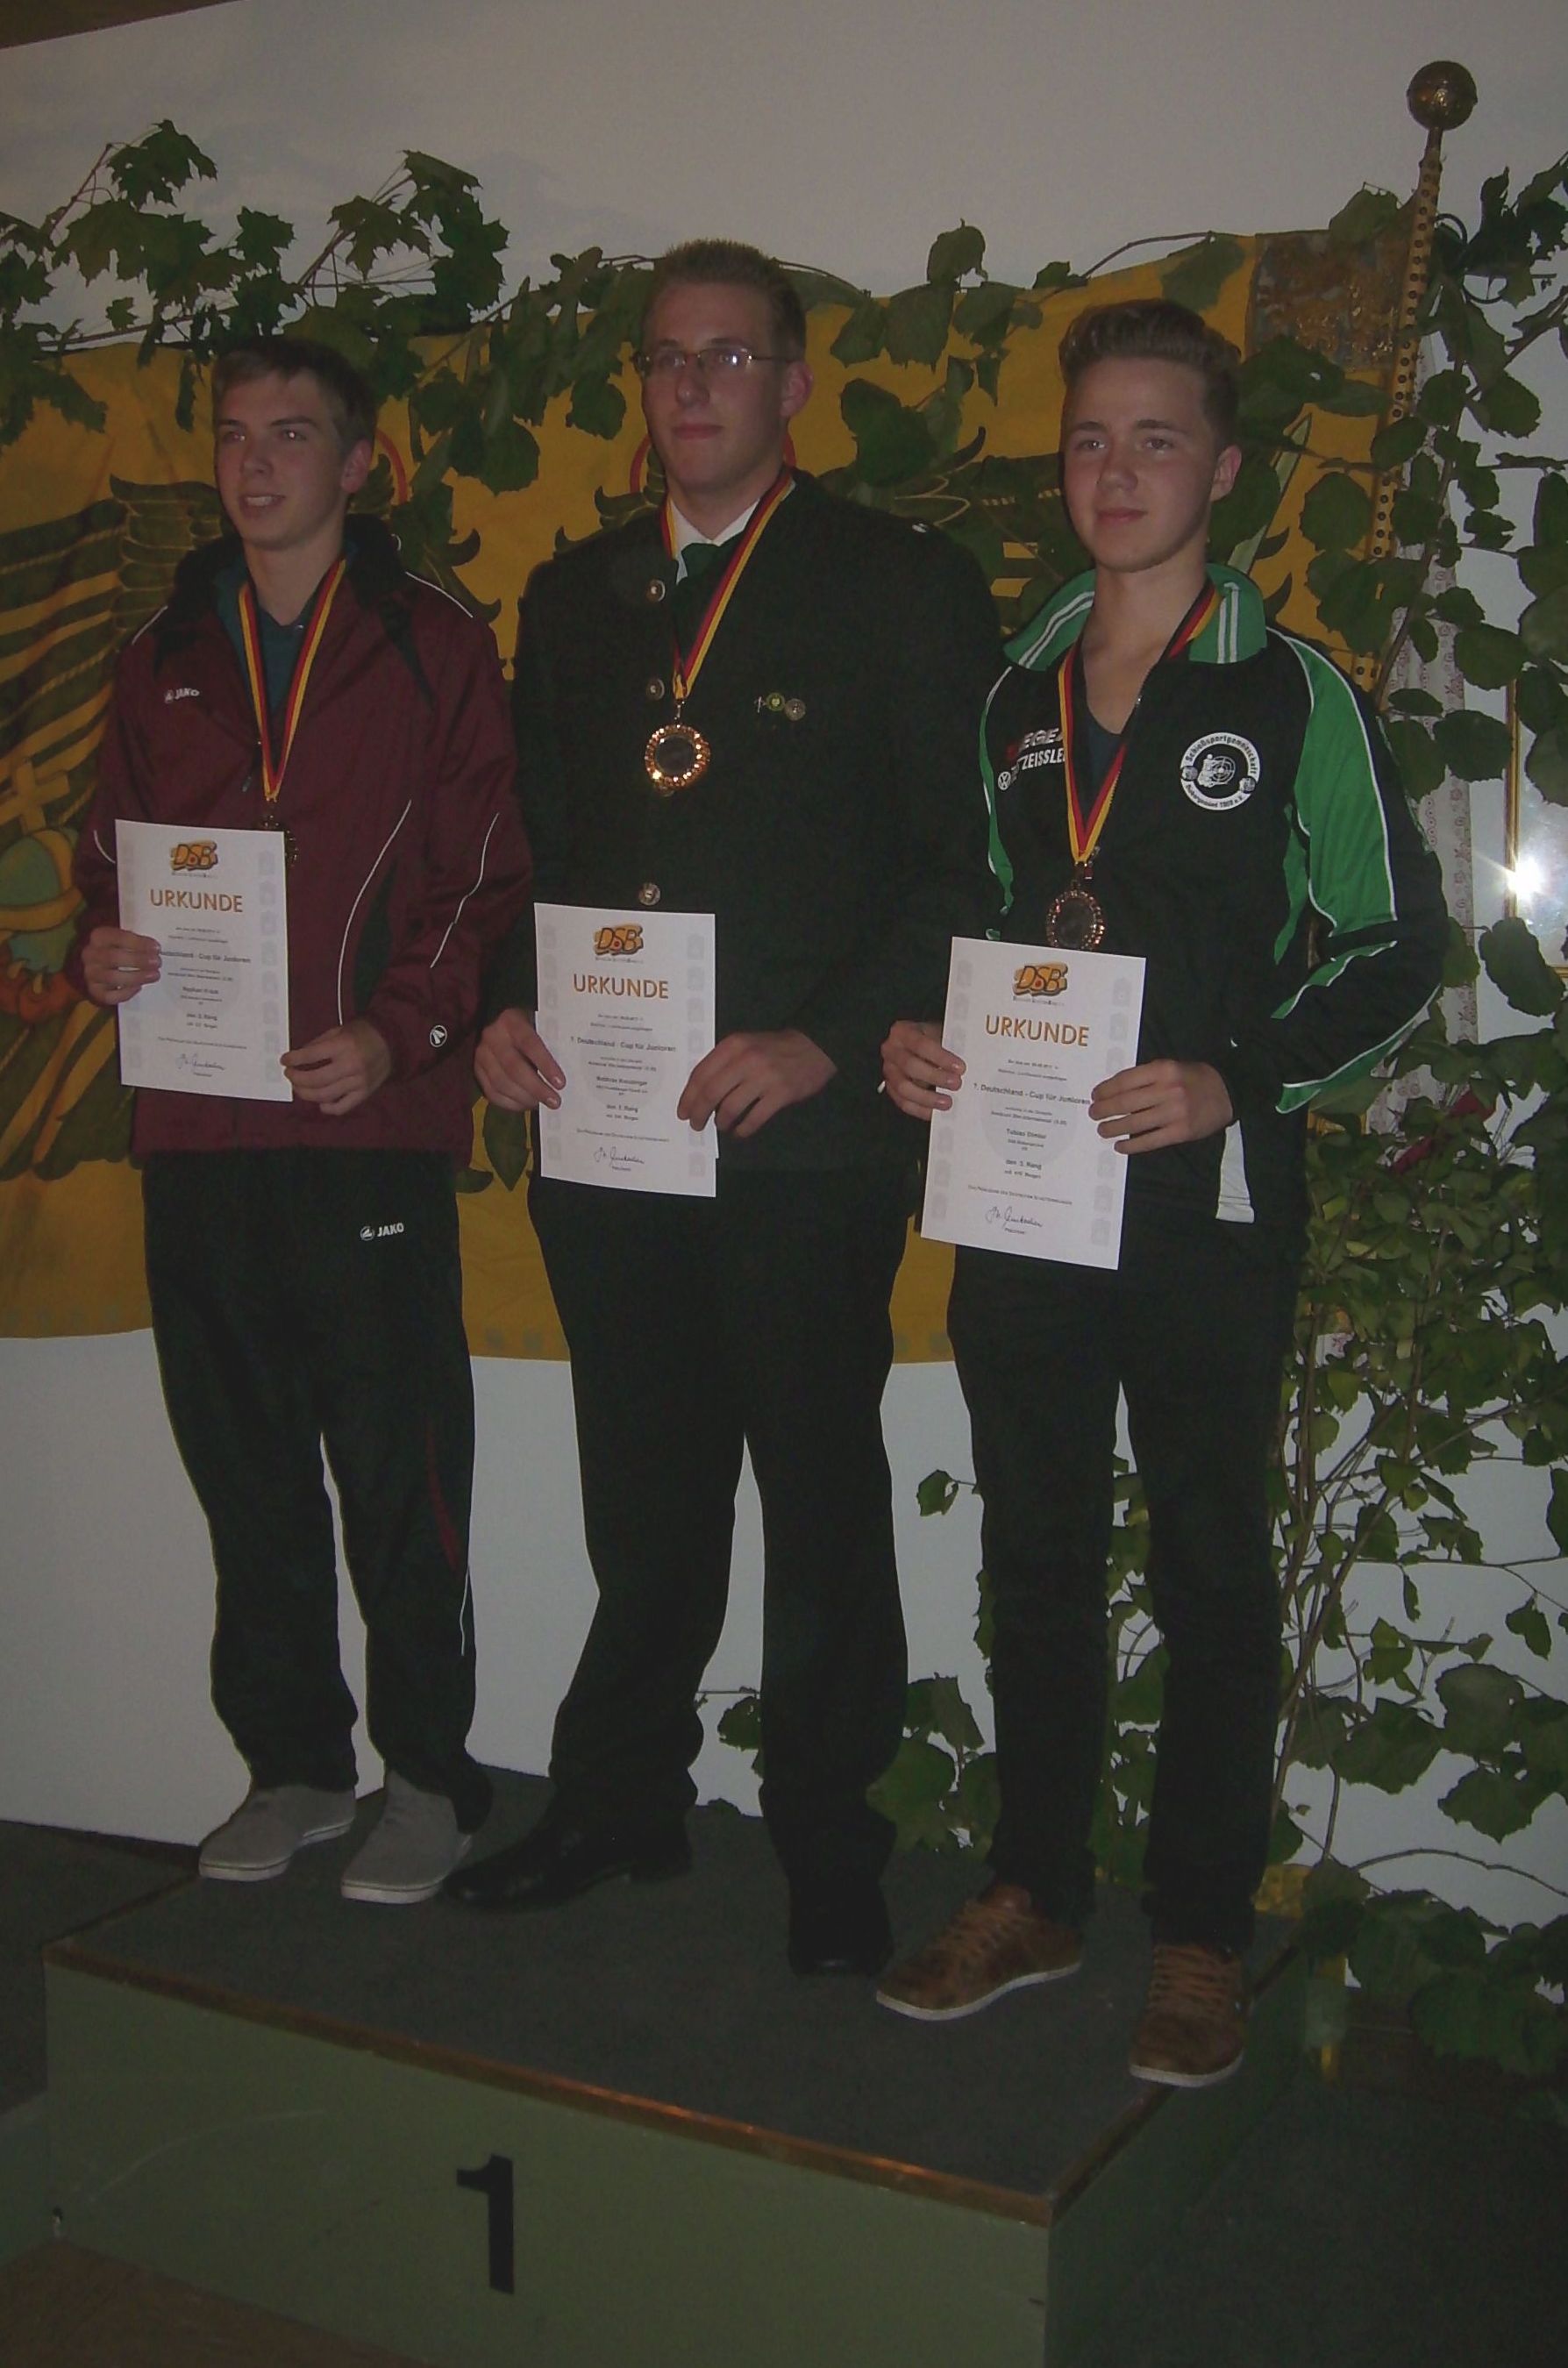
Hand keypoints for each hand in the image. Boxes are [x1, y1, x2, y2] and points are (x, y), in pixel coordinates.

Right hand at [81, 926, 159, 1005]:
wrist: (101, 963)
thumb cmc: (119, 948)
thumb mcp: (125, 938)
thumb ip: (138, 941)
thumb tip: (155, 949)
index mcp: (99, 937)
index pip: (116, 937)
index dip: (138, 943)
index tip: (156, 948)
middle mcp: (91, 955)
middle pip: (113, 957)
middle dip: (138, 960)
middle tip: (157, 962)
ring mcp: (91, 974)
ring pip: (111, 978)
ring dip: (136, 977)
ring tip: (154, 975)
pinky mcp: (95, 991)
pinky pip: (109, 996)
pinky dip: (125, 993)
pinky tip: (139, 987)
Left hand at [281, 1019, 392, 1116]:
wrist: (391, 1042)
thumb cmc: (361, 1034)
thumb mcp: (338, 1030)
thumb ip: (318, 1044)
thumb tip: (298, 1058)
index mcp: (343, 1045)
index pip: (310, 1055)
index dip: (293, 1059)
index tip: (284, 1060)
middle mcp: (350, 1065)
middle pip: (315, 1079)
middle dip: (296, 1078)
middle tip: (289, 1075)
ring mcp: (358, 1082)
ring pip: (325, 1095)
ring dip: (306, 1094)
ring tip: (299, 1088)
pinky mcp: (364, 1093)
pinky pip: (342, 1107)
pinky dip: (328, 1108)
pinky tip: (320, 1102)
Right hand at [474, 1008, 563, 1112]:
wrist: (500, 1024)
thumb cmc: (529, 1027)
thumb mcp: (539, 1026)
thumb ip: (550, 1043)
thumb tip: (568, 1072)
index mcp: (511, 1021)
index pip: (529, 1044)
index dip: (545, 1064)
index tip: (560, 1083)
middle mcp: (492, 1036)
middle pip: (514, 1068)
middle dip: (536, 1088)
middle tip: (554, 1102)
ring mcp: (481, 1054)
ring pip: (501, 1083)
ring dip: (524, 1098)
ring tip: (541, 1104)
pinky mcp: (476, 1070)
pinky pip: (492, 1093)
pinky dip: (511, 1103)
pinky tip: (526, 1105)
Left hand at [677, 1029, 836, 1137]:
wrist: (814, 1046)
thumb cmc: (774, 1047)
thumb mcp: (745, 1043)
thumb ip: (723, 1061)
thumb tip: (699, 1092)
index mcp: (733, 1046)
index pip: (701, 1074)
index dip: (688, 1096)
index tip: (683, 1111)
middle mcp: (745, 1060)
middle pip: (711, 1092)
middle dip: (699, 1113)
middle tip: (696, 1124)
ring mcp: (764, 1077)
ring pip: (730, 1108)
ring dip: (721, 1122)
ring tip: (721, 1126)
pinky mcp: (781, 1094)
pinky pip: (754, 1118)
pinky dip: (743, 1129)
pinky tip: (740, 1132)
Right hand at [881, 1019, 962, 1120]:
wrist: (924, 1046)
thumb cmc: (933, 1039)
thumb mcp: (941, 1034)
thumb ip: (950, 1047)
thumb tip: (966, 1065)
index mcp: (903, 1031)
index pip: (921, 1044)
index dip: (941, 1057)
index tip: (960, 1068)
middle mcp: (891, 1050)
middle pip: (910, 1066)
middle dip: (935, 1077)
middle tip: (956, 1084)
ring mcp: (889, 1071)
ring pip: (904, 1088)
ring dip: (927, 1097)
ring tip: (947, 1102)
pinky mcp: (891, 1088)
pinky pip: (903, 1103)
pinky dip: (921, 1109)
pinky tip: (935, 1112)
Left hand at [1089, 1059, 1233, 1153]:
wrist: (1227, 1092)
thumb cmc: (1193, 1078)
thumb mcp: (1171, 1066)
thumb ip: (1146, 1076)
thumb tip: (1114, 1090)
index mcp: (1163, 1070)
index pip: (1125, 1081)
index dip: (1105, 1090)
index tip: (1094, 1096)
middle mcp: (1167, 1090)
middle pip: (1125, 1103)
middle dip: (1104, 1110)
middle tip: (1093, 1114)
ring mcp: (1174, 1113)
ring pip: (1134, 1124)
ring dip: (1113, 1128)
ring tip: (1102, 1130)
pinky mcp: (1180, 1132)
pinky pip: (1149, 1141)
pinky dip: (1131, 1145)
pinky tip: (1120, 1146)